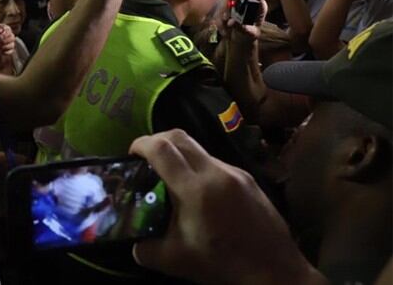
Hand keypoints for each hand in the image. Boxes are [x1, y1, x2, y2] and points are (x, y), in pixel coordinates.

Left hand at [0, 24, 14, 56]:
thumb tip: (1, 31)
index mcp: (5, 28)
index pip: (9, 30)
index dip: (5, 34)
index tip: (0, 37)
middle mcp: (9, 34)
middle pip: (12, 38)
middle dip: (4, 41)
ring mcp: (10, 42)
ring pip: (12, 45)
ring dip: (4, 47)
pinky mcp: (9, 49)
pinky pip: (10, 51)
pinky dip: (4, 52)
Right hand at [130, 130, 319, 284]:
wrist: (275, 270)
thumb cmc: (224, 263)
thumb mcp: (176, 261)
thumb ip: (146, 248)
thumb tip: (133, 242)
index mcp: (195, 189)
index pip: (161, 148)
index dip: (141, 144)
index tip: (131, 154)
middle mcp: (216, 172)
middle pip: (179, 136)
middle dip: (157, 140)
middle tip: (145, 158)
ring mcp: (235, 172)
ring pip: (199, 149)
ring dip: (179, 155)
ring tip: (171, 179)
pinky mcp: (248, 179)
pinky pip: (215, 163)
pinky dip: (199, 169)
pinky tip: (199, 194)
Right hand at [222, 0, 266, 41]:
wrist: (241, 38)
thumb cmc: (248, 34)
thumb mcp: (248, 34)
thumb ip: (242, 28)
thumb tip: (231, 22)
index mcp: (259, 5)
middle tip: (230, 0)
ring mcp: (236, 0)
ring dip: (224, 8)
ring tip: (225, 23)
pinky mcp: (226, 4)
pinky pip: (219, 4)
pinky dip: (218, 15)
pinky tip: (222, 27)